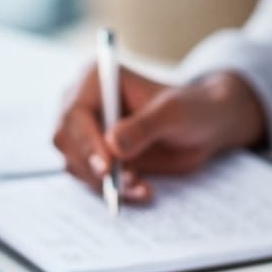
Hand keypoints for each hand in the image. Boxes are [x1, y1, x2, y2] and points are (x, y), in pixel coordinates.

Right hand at [53, 67, 267, 201]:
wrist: (205, 127)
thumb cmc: (192, 109)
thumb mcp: (174, 114)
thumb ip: (145, 126)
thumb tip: (113, 144)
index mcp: (96, 80)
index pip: (74, 114)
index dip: (85, 142)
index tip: (107, 167)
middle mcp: (84, 104)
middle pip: (66, 141)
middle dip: (92, 167)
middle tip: (124, 184)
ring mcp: (88, 133)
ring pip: (77, 165)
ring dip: (106, 183)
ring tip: (141, 187)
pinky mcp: (97, 157)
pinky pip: (92, 180)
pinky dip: (114, 191)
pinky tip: (142, 191)